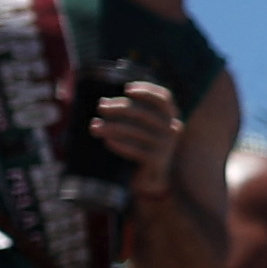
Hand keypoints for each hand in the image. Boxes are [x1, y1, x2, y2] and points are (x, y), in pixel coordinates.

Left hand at [85, 79, 184, 198]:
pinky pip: (135, 149)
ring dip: (111, 127)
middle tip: (101, 107)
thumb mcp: (141, 127)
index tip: (127, 89)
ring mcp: (166, 145)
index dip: (147, 91)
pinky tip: (107, 142)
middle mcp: (172, 129)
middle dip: (119, 108)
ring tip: (94, 127)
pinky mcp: (157, 160)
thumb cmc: (142, 146)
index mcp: (171, 118)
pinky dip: (120, 145)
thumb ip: (128, 114)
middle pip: (143, 113)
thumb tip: (103, 103)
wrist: (153, 178)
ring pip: (135, 131)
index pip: (163, 98)